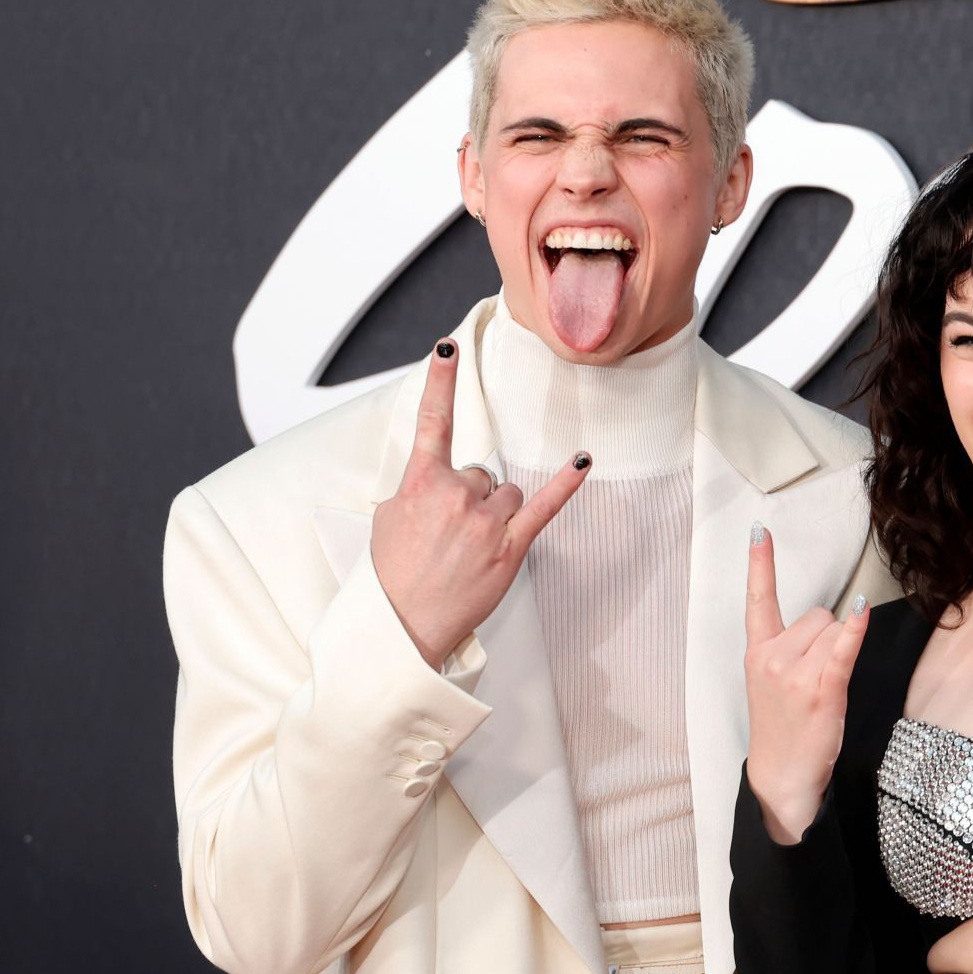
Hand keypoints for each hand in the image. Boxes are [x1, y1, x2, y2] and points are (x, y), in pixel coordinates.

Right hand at [371, 339, 590, 669]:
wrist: (403, 624)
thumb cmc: (393, 575)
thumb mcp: (390, 518)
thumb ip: (418, 489)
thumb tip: (440, 480)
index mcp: (420, 483)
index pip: (432, 423)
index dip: (440, 383)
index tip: (448, 348)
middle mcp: (455, 495)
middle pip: (479, 473)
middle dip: (469, 498)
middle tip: (448, 536)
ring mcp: (485, 521)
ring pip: (505, 493)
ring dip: (494, 513)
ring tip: (470, 548)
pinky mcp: (511, 546)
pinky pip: (544, 507)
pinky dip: (566, 483)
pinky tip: (583, 460)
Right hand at [744, 524, 869, 843]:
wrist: (782, 775)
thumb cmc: (782, 727)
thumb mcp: (769, 683)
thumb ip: (786, 649)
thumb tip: (824, 622)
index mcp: (757, 652)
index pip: (757, 600)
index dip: (759, 564)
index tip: (760, 531)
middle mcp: (774, 657)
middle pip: (815, 615)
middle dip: (823, 636)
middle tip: (814, 676)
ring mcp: (797, 673)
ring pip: (832, 630)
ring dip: (837, 650)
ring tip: (824, 687)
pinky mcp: (823, 689)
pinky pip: (842, 649)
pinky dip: (854, 629)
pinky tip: (861, 610)